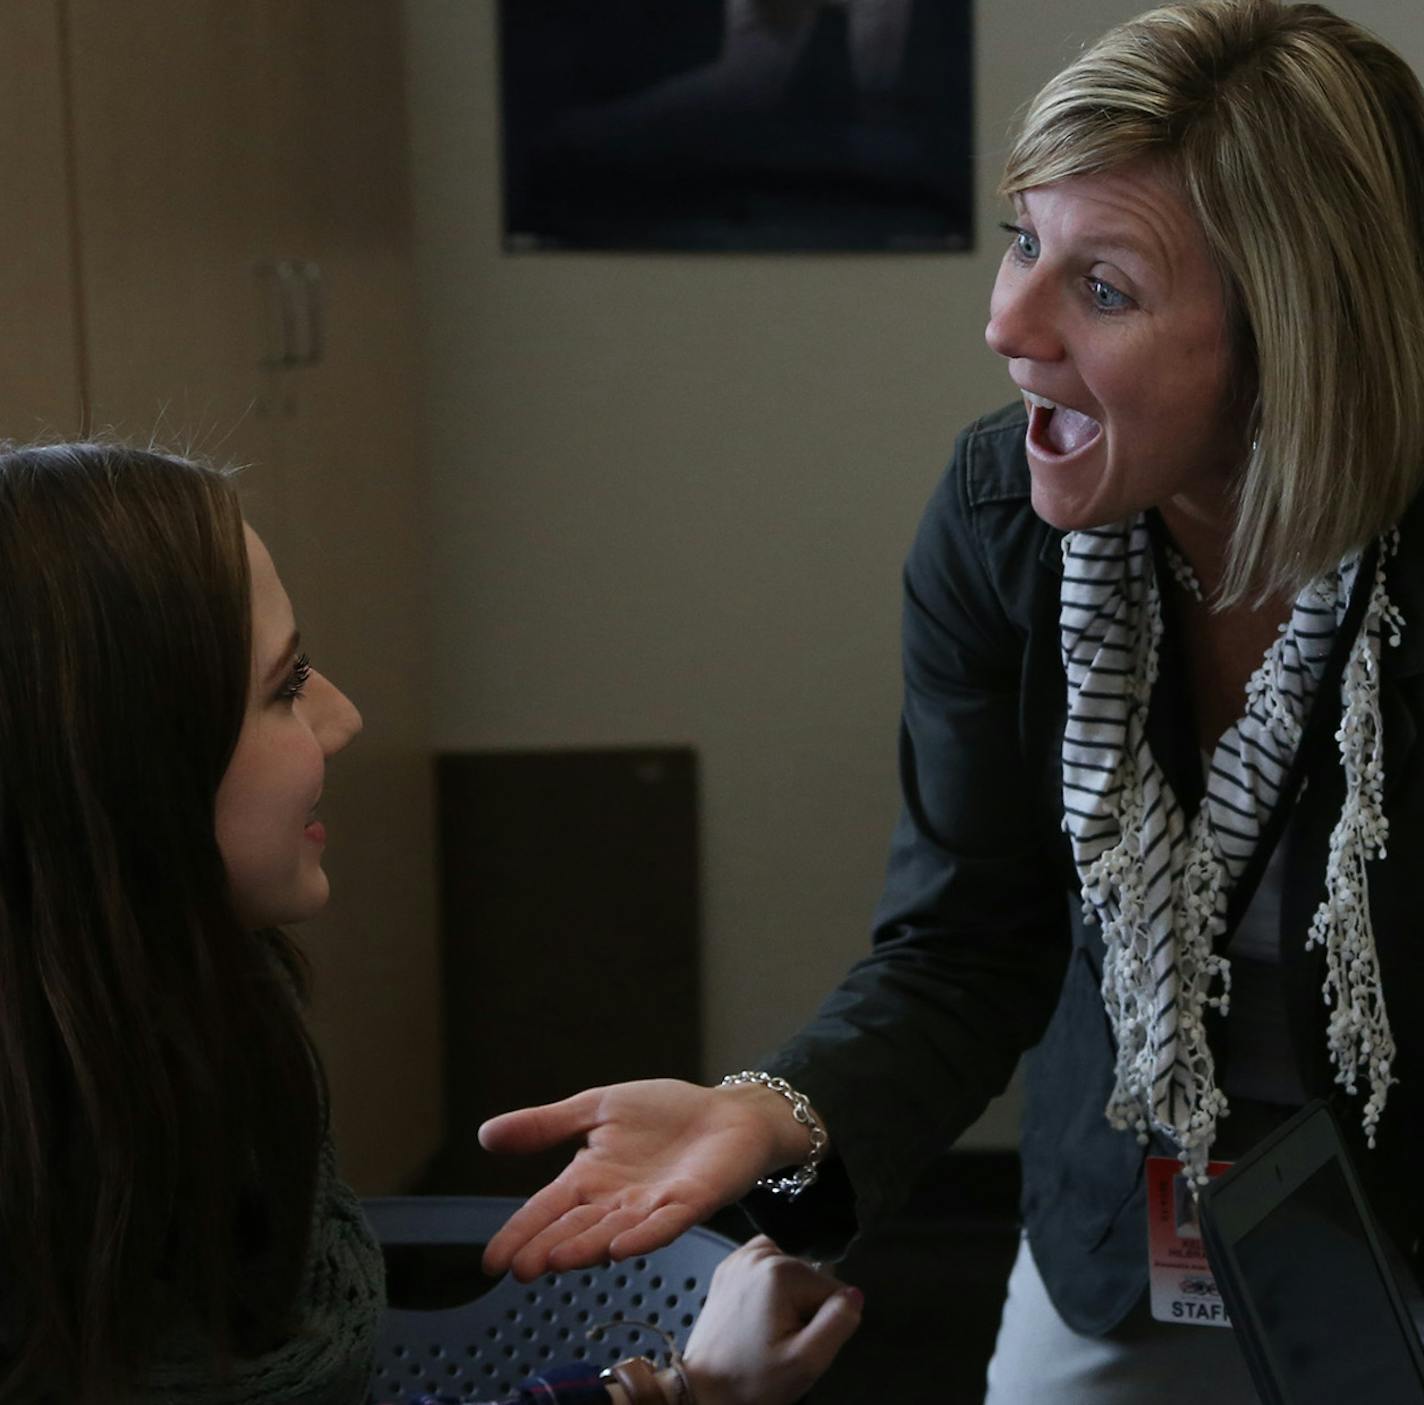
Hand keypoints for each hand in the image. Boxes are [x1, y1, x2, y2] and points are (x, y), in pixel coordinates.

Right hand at [478, 1079, 810, 1280]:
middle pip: (574, 1227)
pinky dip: (643, 1236)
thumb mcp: (596, 1108)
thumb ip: (546, 1126)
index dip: (519, 1233)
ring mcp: (653, 1206)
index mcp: (590, 1178)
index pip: (546, 1209)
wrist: (728, 1112)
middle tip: (517, 1268)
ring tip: (555, 1260)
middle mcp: (617, 1202)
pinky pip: (664, 1223)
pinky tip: (620, 1247)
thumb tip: (484, 1135)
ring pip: (613, 1231)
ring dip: (585, 1247)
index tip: (490, 1261)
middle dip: (546, 1247)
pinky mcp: (691, 1202)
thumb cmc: (665, 1114)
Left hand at [682, 1235, 862, 1404]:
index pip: (833, 1289)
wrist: (704, 1388)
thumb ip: (838, 1324)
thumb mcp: (805, 1362)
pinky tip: (760, 1312)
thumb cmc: (751, 1379)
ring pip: (792, 1272)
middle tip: (781, 1340)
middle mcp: (760, 1254)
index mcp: (780, 1271)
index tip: (798, 1341)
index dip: (823, 1321)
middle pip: (811, 1279)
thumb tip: (854, 1296)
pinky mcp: (729, 1267)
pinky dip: (771, 1285)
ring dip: (789, 1298)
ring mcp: (741, 1258)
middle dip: (805, 1310)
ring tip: (769, 1329)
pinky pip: (768, 1266)